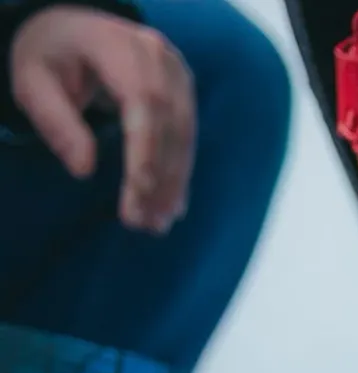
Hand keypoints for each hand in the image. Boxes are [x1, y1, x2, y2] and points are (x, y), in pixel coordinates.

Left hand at [8, 5, 193, 232]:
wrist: (75, 29)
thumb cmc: (51, 56)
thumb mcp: (33, 83)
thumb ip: (56, 123)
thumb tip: (84, 170)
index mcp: (117, 45)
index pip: (143, 102)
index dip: (146, 151)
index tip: (139, 195)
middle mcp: (158, 56)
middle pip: (170, 124)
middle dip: (160, 177)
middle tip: (145, 222)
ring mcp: (177, 73)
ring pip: (185, 135)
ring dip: (174, 183)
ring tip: (157, 223)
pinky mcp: (184, 92)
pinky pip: (187, 137)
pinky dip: (179, 173)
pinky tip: (172, 206)